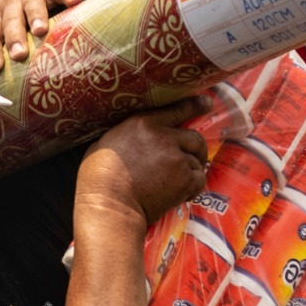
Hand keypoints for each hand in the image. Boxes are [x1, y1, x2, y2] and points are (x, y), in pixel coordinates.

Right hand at [78, 97, 209, 225]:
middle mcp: (163, 137)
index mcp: (142, 124)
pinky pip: (199, 180)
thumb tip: (132, 139)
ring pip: (197, 161)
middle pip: (194, 138)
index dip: (194, 106)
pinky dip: (193, 187)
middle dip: (197, 149)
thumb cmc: (98, 176)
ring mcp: (176, 158)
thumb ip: (127, 136)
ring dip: (190, 171)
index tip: (207, 102)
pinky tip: (181, 193)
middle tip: (194, 159)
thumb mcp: (106, 142)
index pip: (175, 110)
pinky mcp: (184, 179)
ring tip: (176, 183)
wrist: (109, 203)